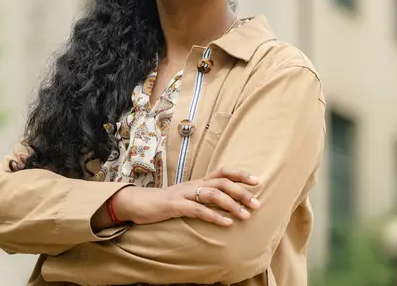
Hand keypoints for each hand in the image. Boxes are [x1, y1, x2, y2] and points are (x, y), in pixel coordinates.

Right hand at [112, 168, 260, 226]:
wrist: (139, 203)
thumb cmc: (167, 202)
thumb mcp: (188, 197)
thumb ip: (205, 197)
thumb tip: (226, 203)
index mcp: (199, 181)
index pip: (223, 172)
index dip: (241, 174)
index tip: (257, 181)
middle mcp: (194, 184)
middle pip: (222, 182)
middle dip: (242, 192)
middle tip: (257, 204)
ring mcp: (184, 194)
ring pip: (213, 194)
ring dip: (231, 205)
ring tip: (245, 216)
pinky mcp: (175, 206)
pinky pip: (198, 210)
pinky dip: (214, 216)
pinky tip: (226, 224)